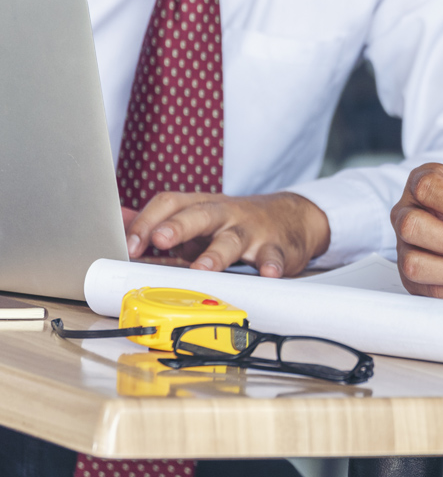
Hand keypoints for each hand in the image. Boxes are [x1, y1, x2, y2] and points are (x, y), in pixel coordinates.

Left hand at [125, 192, 330, 276]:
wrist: (292, 218)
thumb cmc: (236, 222)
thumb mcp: (199, 216)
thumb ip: (159, 222)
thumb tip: (116, 218)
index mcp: (202, 206)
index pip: (170, 203)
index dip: (147, 221)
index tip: (129, 245)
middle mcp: (225, 214)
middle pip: (200, 214)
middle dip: (178, 226)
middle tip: (159, 240)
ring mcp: (252, 231)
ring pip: (233, 239)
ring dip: (217, 254)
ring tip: (203, 268)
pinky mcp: (276, 247)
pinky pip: (273, 256)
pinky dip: (271, 264)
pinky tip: (267, 273)